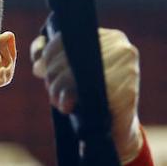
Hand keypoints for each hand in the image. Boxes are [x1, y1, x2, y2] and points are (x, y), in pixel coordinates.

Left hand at [30, 27, 142, 164]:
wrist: (119, 129)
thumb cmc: (93, 98)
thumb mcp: (73, 75)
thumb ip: (54, 61)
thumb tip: (37, 65)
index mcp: (112, 39)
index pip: (73, 36)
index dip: (49, 52)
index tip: (40, 69)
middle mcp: (123, 49)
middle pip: (73, 55)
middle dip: (53, 75)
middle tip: (51, 91)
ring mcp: (129, 71)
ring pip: (78, 74)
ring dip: (59, 89)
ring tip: (59, 101)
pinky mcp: (128, 93)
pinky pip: (89, 93)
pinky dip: (72, 100)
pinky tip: (68, 106)